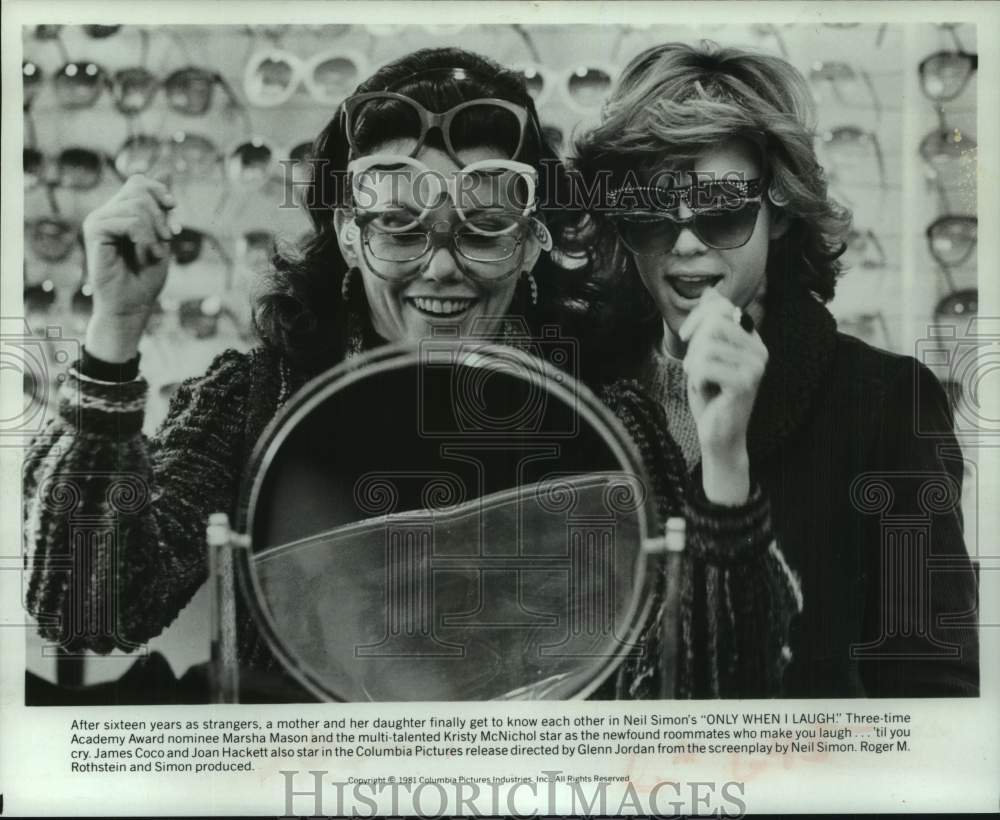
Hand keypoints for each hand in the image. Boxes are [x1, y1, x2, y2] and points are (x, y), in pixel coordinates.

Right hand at [82, 175, 178, 361]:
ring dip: (155, 230)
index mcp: (121, 212)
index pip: (139, 181)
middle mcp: (107, 212)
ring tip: (154, 252)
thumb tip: (166, 170)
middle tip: (167, 239)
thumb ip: (161, 209)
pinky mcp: (94, 231)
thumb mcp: (162, 237)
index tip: (173, 211)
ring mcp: (98, 220)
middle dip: (161, 214)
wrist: (132, 305)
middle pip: (139, 187)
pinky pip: (128, 220)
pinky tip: (146, 253)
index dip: (160, 191)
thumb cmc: (146, 277)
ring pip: (137, 204)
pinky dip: (145, 237)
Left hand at [678, 287, 767, 502]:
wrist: (719, 435)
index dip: (698, 316)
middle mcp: (759, 349)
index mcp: (752, 339)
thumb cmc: (711, 396)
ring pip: (707, 344)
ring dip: (693, 363)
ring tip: (700, 380)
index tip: (687, 336)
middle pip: (714, 322)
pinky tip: (704, 389)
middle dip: (694, 343)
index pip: (722, 307)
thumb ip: (710, 325)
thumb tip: (710, 292)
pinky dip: (695, 378)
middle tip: (693, 366)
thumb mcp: (706, 355)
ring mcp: (755, 366)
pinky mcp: (745, 383)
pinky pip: (706, 365)